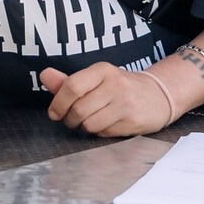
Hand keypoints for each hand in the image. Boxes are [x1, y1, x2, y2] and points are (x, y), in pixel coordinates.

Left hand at [40, 63, 173, 135]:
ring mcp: (126, 103)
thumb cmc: (119, 88)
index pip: (72, 86)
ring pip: (90, 124)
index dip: (58, 103)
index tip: (55, 113)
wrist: (159, 96)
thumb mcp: (96, 79)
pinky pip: (105, 133)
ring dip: (85, 127)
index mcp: (102, 70)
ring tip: (92, 121)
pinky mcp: (134, 121)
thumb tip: (44, 75)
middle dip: (70, 120)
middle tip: (73, 120)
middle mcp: (115, 84)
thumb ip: (68, 81)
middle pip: (78, 109)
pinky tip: (108, 124)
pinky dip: (100, 132)